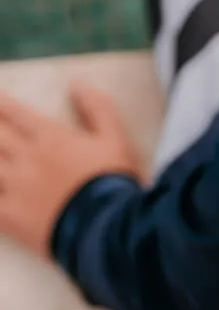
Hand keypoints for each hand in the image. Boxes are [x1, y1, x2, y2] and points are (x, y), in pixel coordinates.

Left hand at [0, 83, 141, 256]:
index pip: (16, 113)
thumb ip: (97, 108)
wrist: (105, 226)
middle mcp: (26, 159)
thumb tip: (77, 83)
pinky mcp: (9, 216)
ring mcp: (13, 188)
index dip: (2, 104)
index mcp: (50, 137)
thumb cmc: (112, 178)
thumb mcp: (115, 138)